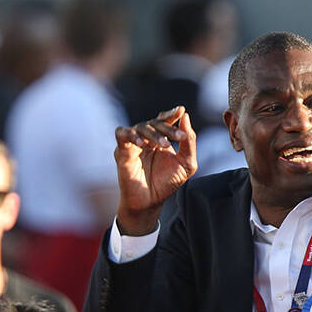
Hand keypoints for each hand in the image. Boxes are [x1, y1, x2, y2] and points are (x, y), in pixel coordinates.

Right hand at [114, 106, 197, 234]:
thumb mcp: (186, 164)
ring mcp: (134, 143)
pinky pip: (122, 134)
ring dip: (154, 133)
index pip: (165, 120)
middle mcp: (147, 138)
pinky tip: (142, 144)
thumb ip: (189, 143)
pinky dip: (131, 134)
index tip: (181, 110)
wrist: (151, 201)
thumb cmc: (167, 183)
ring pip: (141, 126)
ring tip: (165, 144)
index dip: (172, 114)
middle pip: (155, 122)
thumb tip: (186, 117)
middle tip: (179, 137)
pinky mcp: (122, 151)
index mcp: (161, 138)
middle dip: (168, 128)